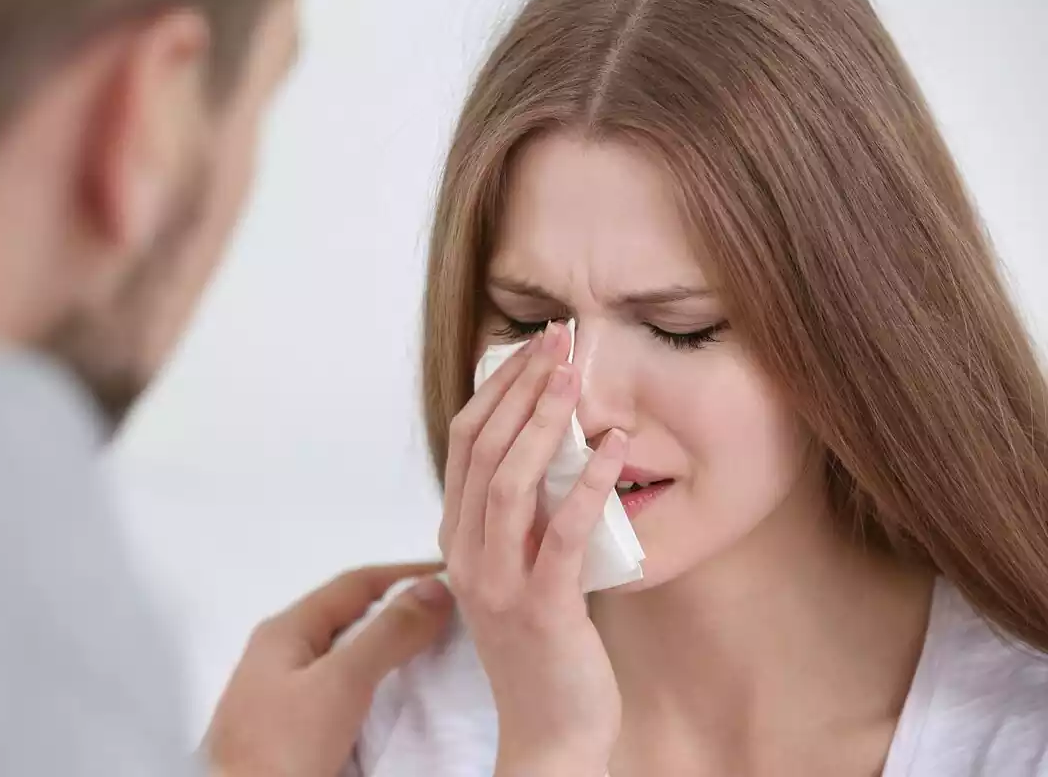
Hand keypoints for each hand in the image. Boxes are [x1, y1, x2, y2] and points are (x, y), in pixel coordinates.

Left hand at [204, 563, 454, 776]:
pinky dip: (377, 686)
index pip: (356, 583)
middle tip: (451, 617)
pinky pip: (344, 692)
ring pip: (348, 656)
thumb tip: (434, 587)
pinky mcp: (292, 730)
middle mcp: (283, 654)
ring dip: (390, 650)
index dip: (405, 575)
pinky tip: (399, 701)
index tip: (452, 576)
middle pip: (351, 617)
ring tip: (435, 655)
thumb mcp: (340, 684)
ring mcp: (285, 694)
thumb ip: (387, 635)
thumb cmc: (279, 748)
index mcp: (286, 630)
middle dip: (401, 611)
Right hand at [441, 322, 626, 776]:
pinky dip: (588, 484)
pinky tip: (614, 447)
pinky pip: (562, 534)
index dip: (497, 387)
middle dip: (520, 387)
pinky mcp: (541, 609)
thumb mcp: (515, 570)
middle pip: (483, 449)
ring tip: (576, 375)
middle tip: (558, 339)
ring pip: (510, 482)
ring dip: (543, 421)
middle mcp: (466, 554)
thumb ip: (520, 516)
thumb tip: (550, 446)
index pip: (465, 442)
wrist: (548, 733)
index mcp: (458, 538)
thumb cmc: (542, 648)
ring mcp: (498, 583)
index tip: (534, 345)